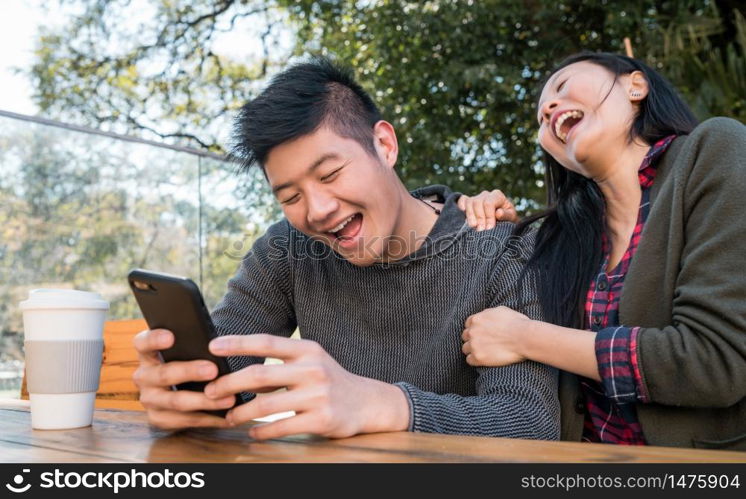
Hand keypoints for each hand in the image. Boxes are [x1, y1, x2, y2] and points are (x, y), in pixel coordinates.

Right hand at [132, 329, 235, 429]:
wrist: (178, 388)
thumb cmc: (187, 360)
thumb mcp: (185, 349)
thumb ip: (192, 344)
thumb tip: (217, 342)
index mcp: (148, 354)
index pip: (143, 343)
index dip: (155, 339)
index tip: (171, 337)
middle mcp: (144, 376)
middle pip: (164, 374)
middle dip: (190, 372)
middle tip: (213, 370)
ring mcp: (149, 399)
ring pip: (176, 401)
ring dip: (204, 401)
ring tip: (229, 399)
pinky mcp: (158, 418)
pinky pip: (184, 420)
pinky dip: (207, 418)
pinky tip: (226, 416)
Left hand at [204, 334, 409, 439]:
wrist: (367, 402)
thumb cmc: (329, 380)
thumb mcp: (311, 361)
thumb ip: (281, 363)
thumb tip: (237, 370)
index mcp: (308, 350)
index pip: (267, 342)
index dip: (237, 343)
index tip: (212, 346)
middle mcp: (313, 369)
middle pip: (260, 376)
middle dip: (229, 384)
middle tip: (210, 392)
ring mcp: (318, 395)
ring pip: (267, 406)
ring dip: (241, 413)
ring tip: (229, 417)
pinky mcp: (321, 419)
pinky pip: (282, 427)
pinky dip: (262, 431)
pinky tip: (253, 432)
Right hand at [457, 189, 517, 229]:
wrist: (503, 223)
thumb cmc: (508, 220)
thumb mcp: (512, 218)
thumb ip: (506, 215)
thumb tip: (498, 213)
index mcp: (497, 196)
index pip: (488, 203)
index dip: (488, 216)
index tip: (489, 228)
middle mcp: (486, 194)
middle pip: (477, 202)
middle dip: (479, 217)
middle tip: (481, 230)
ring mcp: (477, 198)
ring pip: (469, 202)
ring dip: (470, 216)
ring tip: (473, 227)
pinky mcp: (469, 203)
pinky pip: (462, 200)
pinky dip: (461, 205)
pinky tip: (463, 213)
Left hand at [461, 306, 531, 365]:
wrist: (524, 338)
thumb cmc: (517, 323)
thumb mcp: (500, 310)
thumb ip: (488, 314)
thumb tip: (486, 316)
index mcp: (476, 319)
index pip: (468, 324)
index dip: (475, 329)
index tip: (481, 334)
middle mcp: (472, 331)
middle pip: (465, 337)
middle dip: (473, 339)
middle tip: (483, 343)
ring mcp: (474, 345)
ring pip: (465, 349)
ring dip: (472, 350)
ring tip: (483, 352)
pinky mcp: (478, 357)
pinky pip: (469, 360)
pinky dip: (475, 360)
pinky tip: (484, 359)